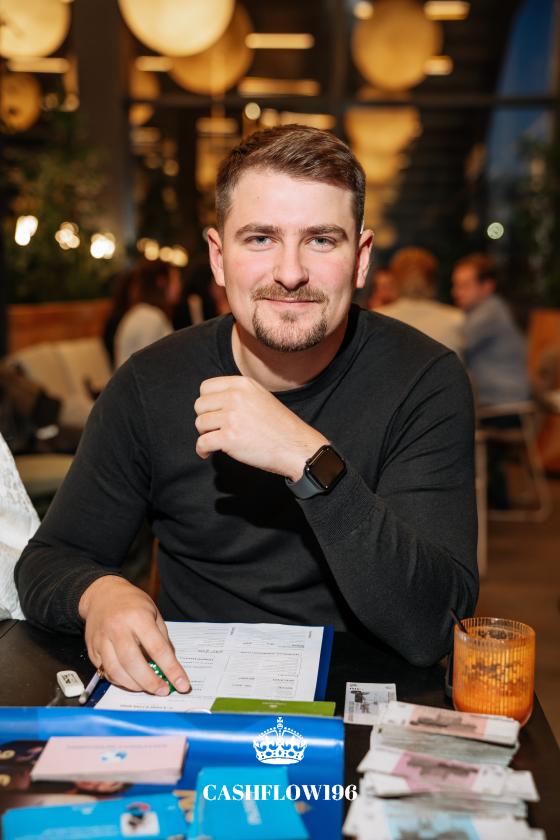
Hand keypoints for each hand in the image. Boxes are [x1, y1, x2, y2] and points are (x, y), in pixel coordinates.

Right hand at [78, 576, 190, 694]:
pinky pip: (105, 671)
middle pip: (133, 663)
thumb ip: (161, 639)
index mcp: (138, 617)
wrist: (102, 594)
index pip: (157, 648)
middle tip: (163, 691)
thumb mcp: (153, 613)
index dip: (171, 669)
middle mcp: (117, 628)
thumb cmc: (132, 603)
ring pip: (116, 671)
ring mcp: (101, 639)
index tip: (182, 684)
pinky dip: (119, 681)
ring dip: (134, 685)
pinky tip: (130, 681)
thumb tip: (169, 667)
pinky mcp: (92, 649)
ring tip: (147, 688)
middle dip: (150, 682)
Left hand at [194, 376, 328, 479]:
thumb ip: (238, 393)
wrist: (296, 446)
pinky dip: (202, 450)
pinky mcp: (229, 438)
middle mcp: (235, 397)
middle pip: (199, 405)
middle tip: (215, 429)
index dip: (207, 402)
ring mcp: (232, 417)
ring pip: (199, 424)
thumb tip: (213, 400)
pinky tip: (208, 453)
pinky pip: (202, 443)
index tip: (213, 413)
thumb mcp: (261, 396)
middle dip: (205, 419)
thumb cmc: (280, 425)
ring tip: (216, 441)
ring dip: (205, 435)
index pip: (205, 387)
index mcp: (243, 384)